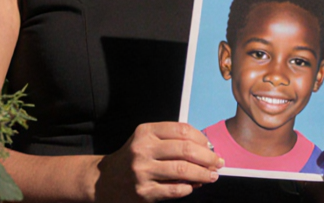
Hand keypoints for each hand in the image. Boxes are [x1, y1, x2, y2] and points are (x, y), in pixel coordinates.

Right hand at [92, 122, 223, 201]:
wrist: (105, 181)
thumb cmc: (134, 157)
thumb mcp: (146, 140)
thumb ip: (172, 140)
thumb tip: (206, 149)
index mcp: (145, 132)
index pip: (181, 130)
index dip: (201, 138)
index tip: (210, 146)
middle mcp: (143, 150)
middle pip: (186, 150)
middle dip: (208, 157)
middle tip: (218, 162)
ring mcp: (142, 172)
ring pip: (183, 170)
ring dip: (203, 174)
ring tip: (212, 176)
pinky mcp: (144, 192)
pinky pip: (175, 189)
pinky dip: (189, 187)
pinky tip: (194, 186)